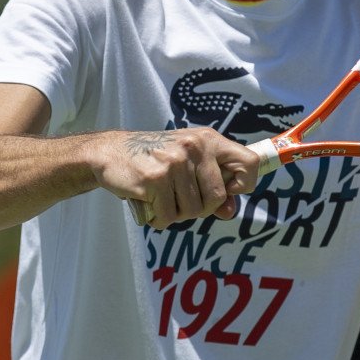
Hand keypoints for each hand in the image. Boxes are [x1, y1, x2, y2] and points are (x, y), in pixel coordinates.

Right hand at [101, 128, 261, 229]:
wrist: (110, 152)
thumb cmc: (154, 160)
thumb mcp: (187, 162)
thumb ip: (211, 183)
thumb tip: (229, 211)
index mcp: (208, 139)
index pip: (249, 163)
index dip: (245, 184)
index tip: (229, 193)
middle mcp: (194, 147)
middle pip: (217, 197)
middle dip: (201, 208)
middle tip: (180, 200)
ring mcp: (174, 162)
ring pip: (192, 210)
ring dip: (175, 214)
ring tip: (161, 198)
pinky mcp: (155, 179)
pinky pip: (168, 216)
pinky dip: (158, 219)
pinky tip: (148, 204)